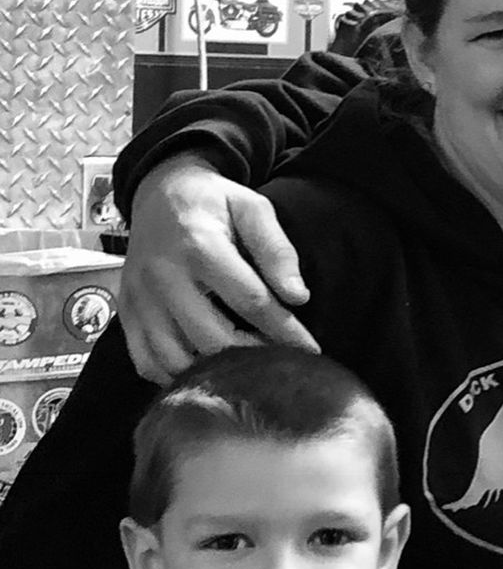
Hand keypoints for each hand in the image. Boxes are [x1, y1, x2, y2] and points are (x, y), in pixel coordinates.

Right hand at [118, 152, 317, 383]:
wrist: (158, 192)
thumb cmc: (212, 201)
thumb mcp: (252, 207)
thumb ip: (276, 249)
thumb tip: (297, 296)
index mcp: (199, 246)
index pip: (250, 300)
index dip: (284, 330)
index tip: (308, 350)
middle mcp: (164, 276)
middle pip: (212, 338)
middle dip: (252, 356)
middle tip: (279, 363)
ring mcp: (140, 298)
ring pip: (177, 358)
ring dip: (214, 373)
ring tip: (245, 370)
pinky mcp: (127, 312)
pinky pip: (146, 362)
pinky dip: (175, 376)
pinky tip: (204, 372)